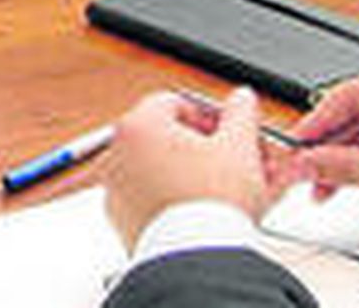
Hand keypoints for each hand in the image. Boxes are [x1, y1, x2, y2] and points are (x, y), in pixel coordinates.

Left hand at [104, 87, 278, 251]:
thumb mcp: (240, 146)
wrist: (196, 259)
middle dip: (208, 148)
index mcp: (138, 126)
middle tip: (236, 161)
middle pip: (166, 138)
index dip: (207, 115)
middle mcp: (117, 153)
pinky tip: (207, 209)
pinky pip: (151, 199)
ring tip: (230, 190)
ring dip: (195, 173)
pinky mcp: (122, 220)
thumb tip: (241, 99)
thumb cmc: (213, 203)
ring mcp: (116, 189)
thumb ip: (241, 114)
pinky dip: (176, 199)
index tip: (228, 131)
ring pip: (161, 170)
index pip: (172, 102)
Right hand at [292, 61, 358, 228]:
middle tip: (300, 167)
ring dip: (338, 158)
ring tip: (318, 184)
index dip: (315, 122)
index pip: (350, 94)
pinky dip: (356, 162)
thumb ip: (344, 166)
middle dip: (325, 145)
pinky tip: (339, 182)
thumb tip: (304, 161)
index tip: (293, 144)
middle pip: (351, 112)